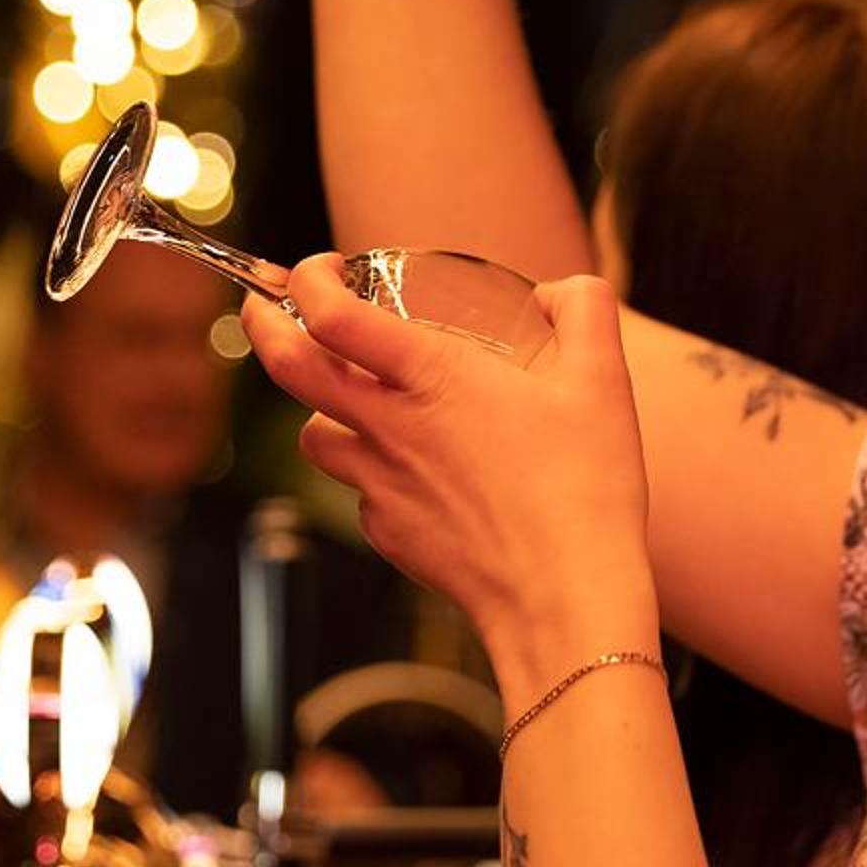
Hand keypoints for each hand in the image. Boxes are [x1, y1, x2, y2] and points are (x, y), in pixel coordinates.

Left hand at [244, 260, 654, 691]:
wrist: (564, 598)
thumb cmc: (584, 489)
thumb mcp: (603, 380)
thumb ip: (583, 311)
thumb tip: (559, 291)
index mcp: (431, 376)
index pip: (330, 314)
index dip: (309, 280)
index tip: (322, 269)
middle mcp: (391, 428)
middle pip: (288, 368)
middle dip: (262, 325)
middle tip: (265, 307)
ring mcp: (382, 486)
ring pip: (314, 436)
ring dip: (320, 406)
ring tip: (351, 397)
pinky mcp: (389, 534)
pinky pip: (359, 490)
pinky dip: (370, 470)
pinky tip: (414, 470)